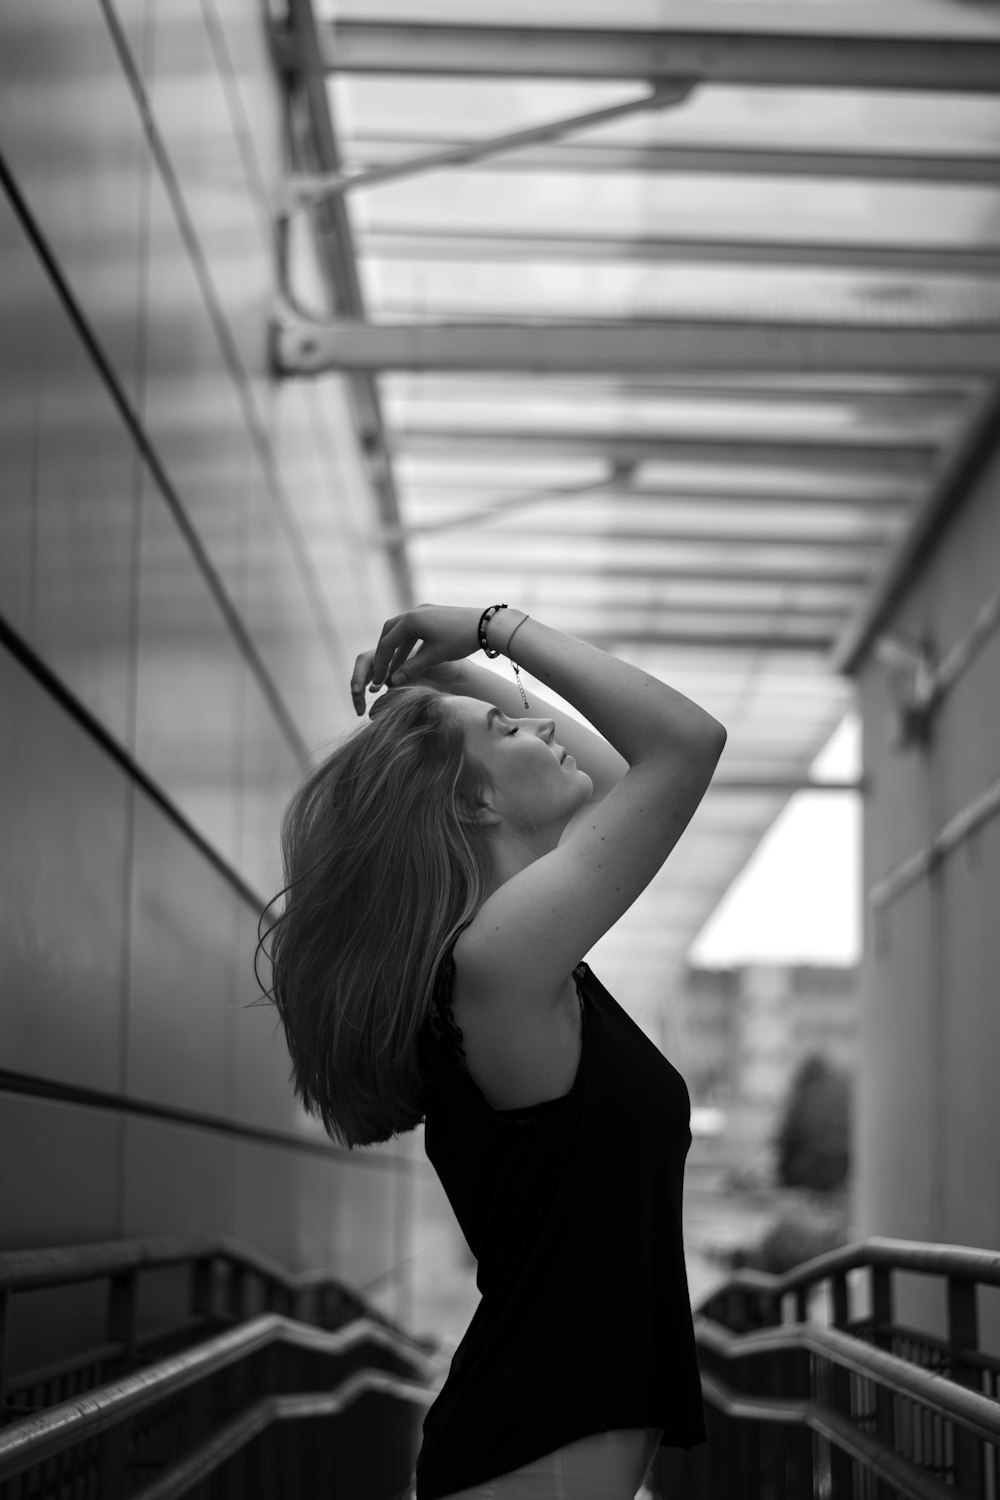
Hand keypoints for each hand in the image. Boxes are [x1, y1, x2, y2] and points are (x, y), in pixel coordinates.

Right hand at [351, 606, 481, 714]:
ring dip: (398, 649)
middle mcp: (414, 612)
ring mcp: (424, 611)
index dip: (381, 664)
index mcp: (411, 621)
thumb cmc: (460, 640)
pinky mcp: (434, 614)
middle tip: (382, 672)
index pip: (387, 644)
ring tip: (395, 669)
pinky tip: (411, 657)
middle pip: (389, 632)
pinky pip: (415, 628)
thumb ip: (412, 668)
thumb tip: (394, 681)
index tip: (378, 681)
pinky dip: (410, 643)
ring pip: (402, 631)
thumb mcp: (435, 656)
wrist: (486, 625)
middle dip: (385, 654)